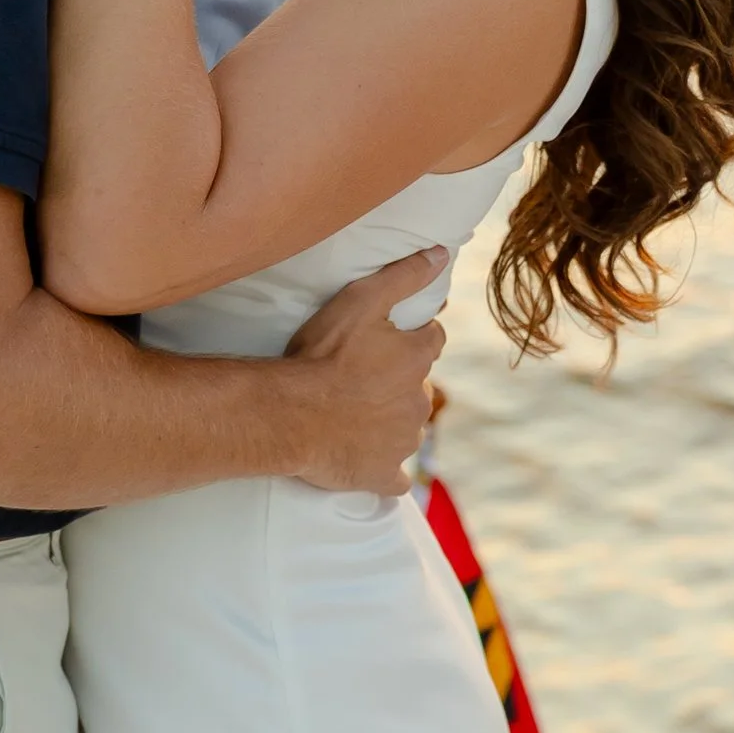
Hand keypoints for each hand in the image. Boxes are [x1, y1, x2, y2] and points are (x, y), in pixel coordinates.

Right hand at [280, 250, 447, 495]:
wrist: (292, 414)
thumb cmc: (323, 355)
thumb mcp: (361, 300)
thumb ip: (404, 275)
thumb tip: (441, 254)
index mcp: (417, 358)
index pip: (431, 340)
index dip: (411, 338)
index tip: (388, 341)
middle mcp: (419, 400)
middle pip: (416, 387)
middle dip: (396, 384)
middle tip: (358, 380)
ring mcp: (403, 442)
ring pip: (406, 429)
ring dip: (388, 423)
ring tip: (351, 417)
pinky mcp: (382, 474)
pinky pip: (393, 478)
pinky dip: (385, 472)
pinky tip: (368, 464)